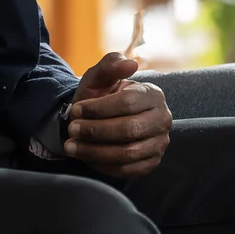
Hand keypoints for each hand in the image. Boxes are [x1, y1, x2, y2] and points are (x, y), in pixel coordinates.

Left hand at [61, 52, 170, 177]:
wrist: (100, 120)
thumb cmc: (100, 97)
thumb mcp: (99, 77)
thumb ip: (110, 65)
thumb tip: (131, 63)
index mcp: (153, 94)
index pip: (128, 103)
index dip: (99, 108)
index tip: (76, 110)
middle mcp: (162, 119)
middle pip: (129, 129)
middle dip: (95, 131)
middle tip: (71, 129)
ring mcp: (159, 143)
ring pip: (127, 153)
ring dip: (94, 151)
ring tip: (72, 146)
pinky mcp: (151, 163)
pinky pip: (127, 170)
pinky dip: (103, 166)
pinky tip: (86, 157)